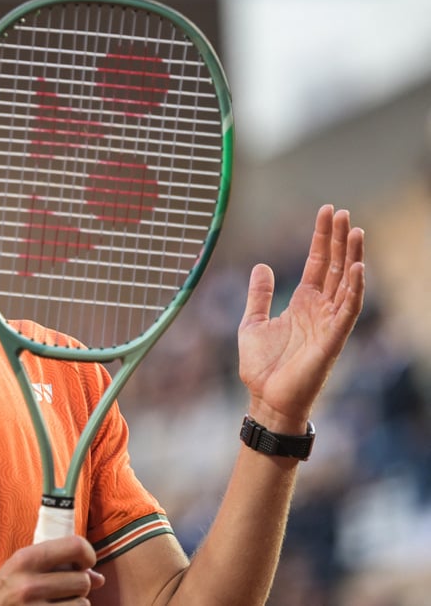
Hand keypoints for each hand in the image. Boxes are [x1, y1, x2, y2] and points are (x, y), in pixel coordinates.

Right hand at [0, 535, 104, 604]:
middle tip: (61, 592)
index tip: (84, 564)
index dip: (87, 554)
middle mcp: (29, 585)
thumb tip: (100, 578)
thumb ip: (55, 568)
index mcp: (24, 560)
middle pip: (84, 581)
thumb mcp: (18, 573)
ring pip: (82, 605)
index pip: (75, 545)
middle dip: (79, 588)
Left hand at [238, 205, 364, 431]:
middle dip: (339, 239)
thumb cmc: (262, 366)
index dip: (322, 238)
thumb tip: (262, 266)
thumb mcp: (253, 321)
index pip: (318, 263)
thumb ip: (260, 294)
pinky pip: (348, 310)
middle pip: (335, 266)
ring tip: (355, 230)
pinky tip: (357, 268)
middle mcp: (320, 309)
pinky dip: (354, 289)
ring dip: (352, 257)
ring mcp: (329, 323)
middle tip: (343, 211)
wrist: (265, 398)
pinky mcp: (333, 339)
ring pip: (346, 283)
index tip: (327, 212)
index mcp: (303, 303)